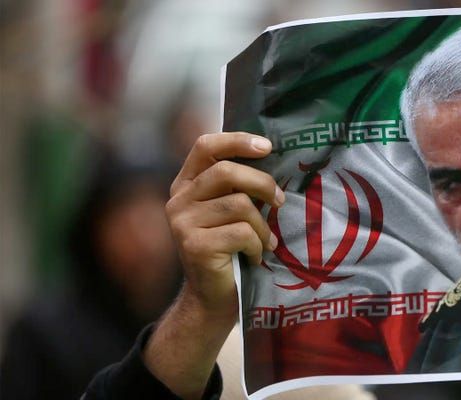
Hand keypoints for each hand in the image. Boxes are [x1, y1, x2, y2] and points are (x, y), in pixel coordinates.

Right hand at [144, 132, 283, 398]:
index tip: (267, 146)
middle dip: (262, 183)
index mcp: (186, 184)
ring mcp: (182, 223)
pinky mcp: (194, 246)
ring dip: (262, 225)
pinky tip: (256, 257)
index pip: (206, 146)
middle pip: (227, 172)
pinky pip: (241, 233)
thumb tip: (275, 157)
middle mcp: (178, 199)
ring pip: (239, 205)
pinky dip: (257, 245)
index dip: (237, 141)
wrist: (212, 299)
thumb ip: (239, 186)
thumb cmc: (230, 251)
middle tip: (280, 200)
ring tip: (266, 241)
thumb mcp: (230, 212)